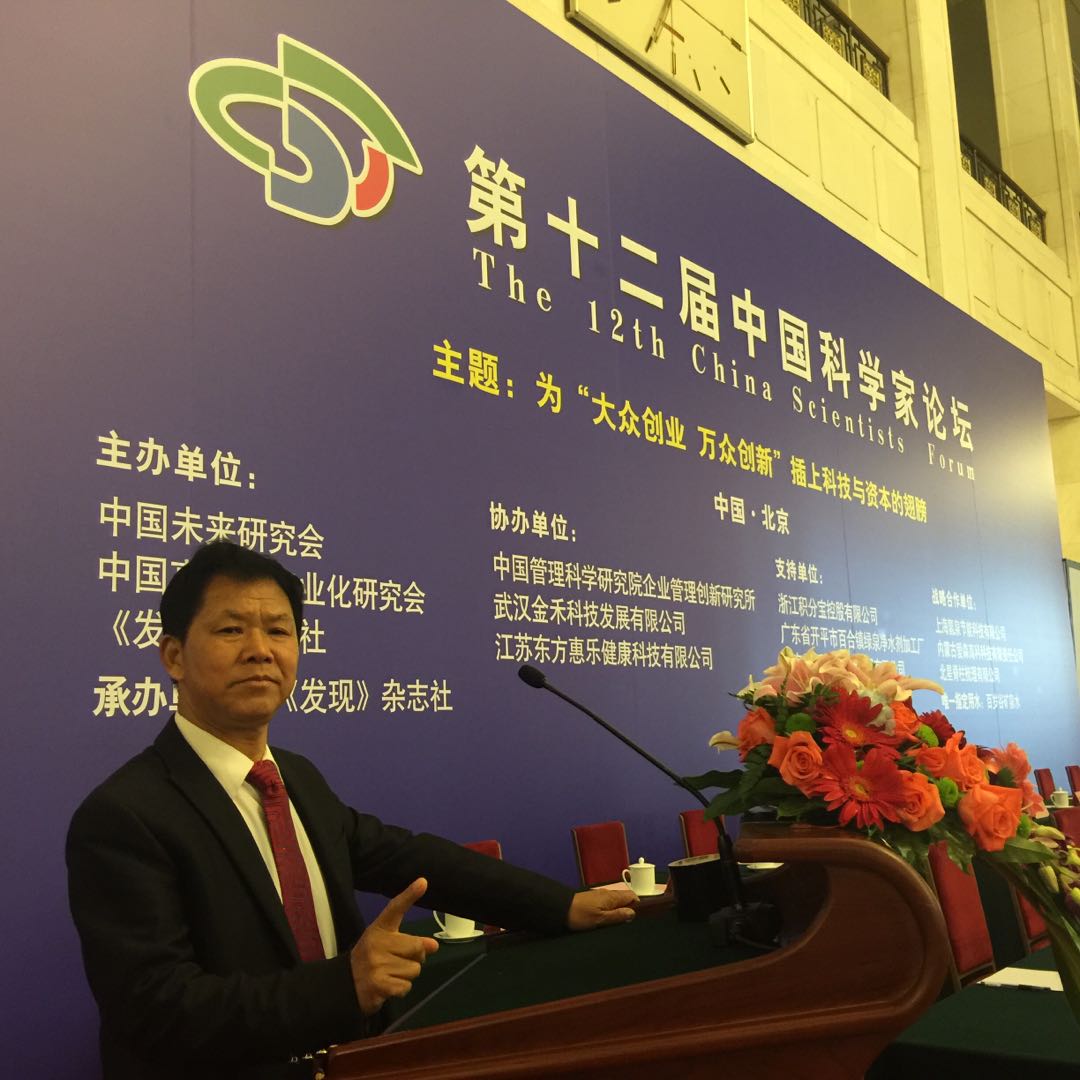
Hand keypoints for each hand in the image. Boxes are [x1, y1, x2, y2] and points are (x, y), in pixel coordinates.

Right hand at [350, 877, 437, 1014]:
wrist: (346, 984)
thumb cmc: (372, 958)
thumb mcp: (387, 943)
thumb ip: (410, 942)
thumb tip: (434, 946)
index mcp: (380, 928)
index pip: (396, 908)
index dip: (410, 894)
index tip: (423, 881)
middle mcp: (377, 943)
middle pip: (417, 948)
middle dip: (415, 958)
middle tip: (399, 961)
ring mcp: (376, 964)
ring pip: (414, 970)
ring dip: (407, 976)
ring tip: (390, 974)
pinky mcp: (378, 984)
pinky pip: (406, 987)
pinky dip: (401, 990)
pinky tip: (388, 986)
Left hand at [566, 887, 636, 930]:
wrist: (561, 909)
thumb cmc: (581, 915)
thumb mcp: (600, 919)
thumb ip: (617, 915)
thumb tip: (633, 913)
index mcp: (612, 897)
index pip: (632, 896)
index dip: (638, 905)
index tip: (639, 918)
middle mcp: (607, 893)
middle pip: (624, 898)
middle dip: (629, 908)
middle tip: (629, 923)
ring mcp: (600, 896)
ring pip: (616, 901)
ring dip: (620, 909)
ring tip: (620, 923)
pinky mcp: (594, 900)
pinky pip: (608, 903)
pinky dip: (612, 909)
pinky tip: (609, 919)